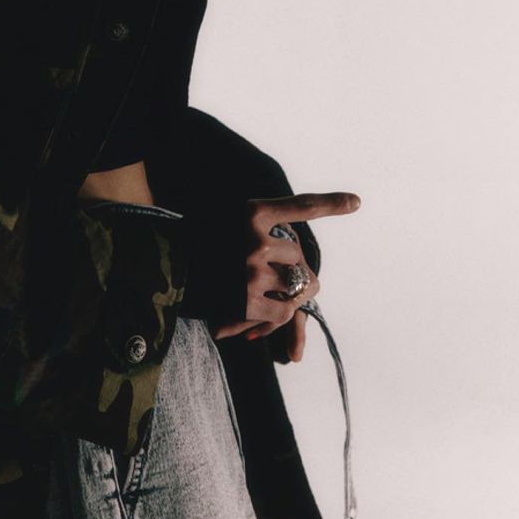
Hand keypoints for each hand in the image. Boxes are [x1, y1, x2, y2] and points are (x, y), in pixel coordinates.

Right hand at [211, 192, 359, 346]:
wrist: (162, 270)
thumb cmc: (199, 243)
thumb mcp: (228, 220)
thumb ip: (262, 230)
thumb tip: (298, 262)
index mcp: (251, 212)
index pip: (300, 206)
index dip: (329, 204)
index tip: (356, 202)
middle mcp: (255, 239)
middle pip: (300, 258)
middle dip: (296, 271)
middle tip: (279, 277)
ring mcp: (252, 271)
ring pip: (296, 286)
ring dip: (289, 295)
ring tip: (270, 299)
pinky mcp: (248, 300)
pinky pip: (284, 312)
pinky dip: (278, 316)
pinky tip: (260, 315)